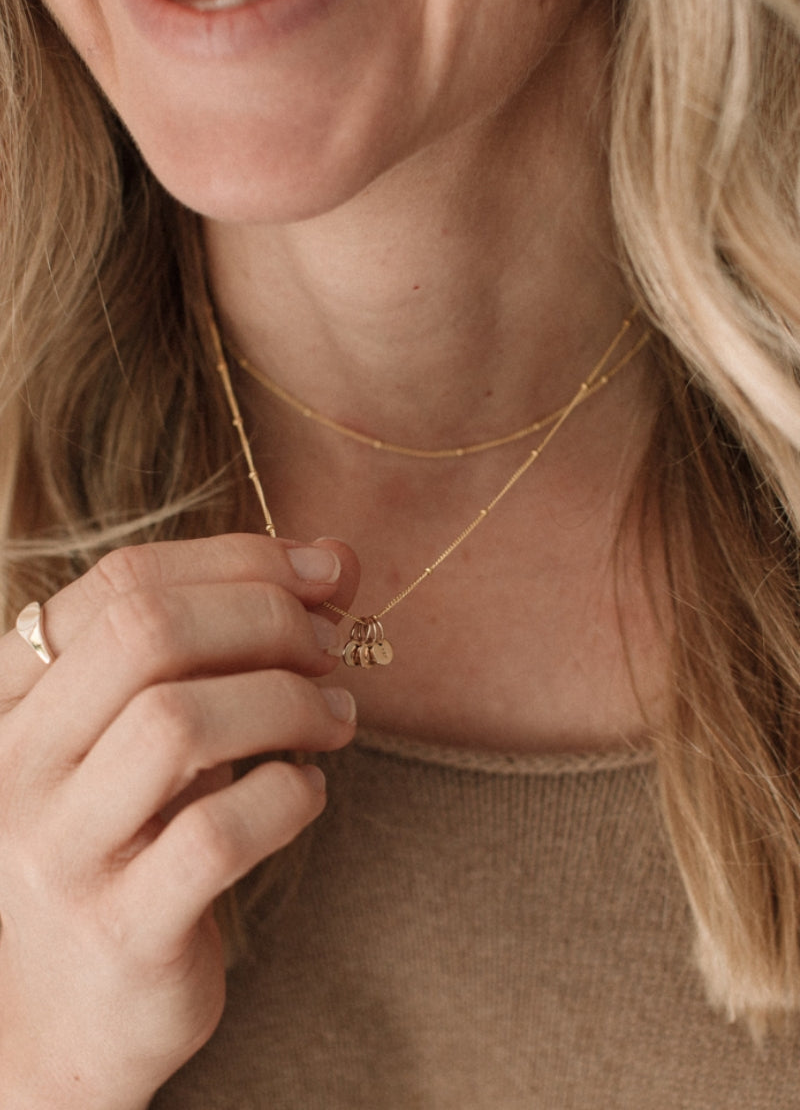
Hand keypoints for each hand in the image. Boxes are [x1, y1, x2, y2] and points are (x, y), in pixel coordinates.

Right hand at [0, 534, 358, 1108]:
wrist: (71, 1012)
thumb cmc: (130, 839)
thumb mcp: (158, 728)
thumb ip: (230, 640)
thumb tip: (338, 558)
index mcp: (18, 695)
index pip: (124, 582)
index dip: (240, 560)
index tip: (326, 572)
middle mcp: (20, 763)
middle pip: (147, 635)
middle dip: (266, 619)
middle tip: (332, 646)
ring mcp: (62, 849)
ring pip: (179, 723)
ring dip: (286, 702)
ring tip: (336, 718)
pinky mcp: (121, 928)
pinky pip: (218, 833)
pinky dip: (287, 795)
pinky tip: (308, 793)